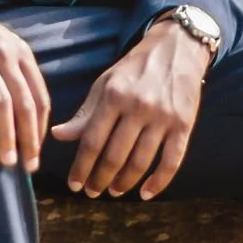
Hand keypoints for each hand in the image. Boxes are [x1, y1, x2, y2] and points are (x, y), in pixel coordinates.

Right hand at [0, 0, 50, 170]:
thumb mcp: (0, 48)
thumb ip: (15, 74)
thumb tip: (30, 115)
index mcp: (19, 52)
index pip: (39, 96)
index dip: (40, 128)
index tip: (35, 152)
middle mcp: (2, 53)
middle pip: (24, 102)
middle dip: (29, 138)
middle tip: (28, 166)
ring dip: (5, 135)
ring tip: (5, 161)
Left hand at [53, 18, 210, 200]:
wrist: (176, 49)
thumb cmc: (135, 70)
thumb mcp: (105, 85)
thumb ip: (84, 113)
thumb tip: (58, 136)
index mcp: (114, 96)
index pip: (92, 141)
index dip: (81, 167)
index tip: (73, 185)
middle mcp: (138, 107)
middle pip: (115, 156)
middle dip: (100, 180)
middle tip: (92, 192)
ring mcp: (163, 117)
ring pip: (140, 162)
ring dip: (124, 183)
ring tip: (113, 191)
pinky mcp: (184, 125)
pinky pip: (171, 161)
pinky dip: (158, 182)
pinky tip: (145, 194)